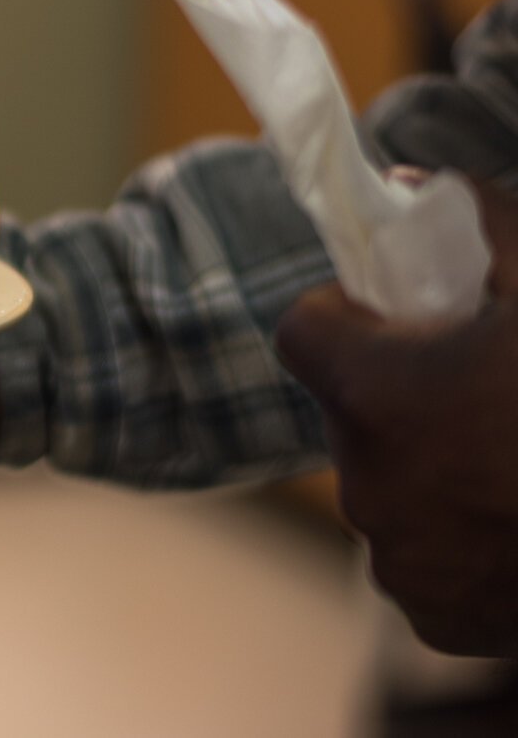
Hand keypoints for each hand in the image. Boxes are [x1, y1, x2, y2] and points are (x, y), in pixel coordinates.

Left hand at [276, 181, 517, 655]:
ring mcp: (398, 558)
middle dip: (399, 394)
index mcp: (373, 393)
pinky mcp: (436, 617)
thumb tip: (410, 181)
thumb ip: (483, 221)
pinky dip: (460, 539)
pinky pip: (425, 559)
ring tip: (512, 459)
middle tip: (481, 390)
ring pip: (388, 486)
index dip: (348, 315)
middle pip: (351, 412)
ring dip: (430, 469)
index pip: (303, 329)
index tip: (400, 318)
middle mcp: (363, 482)